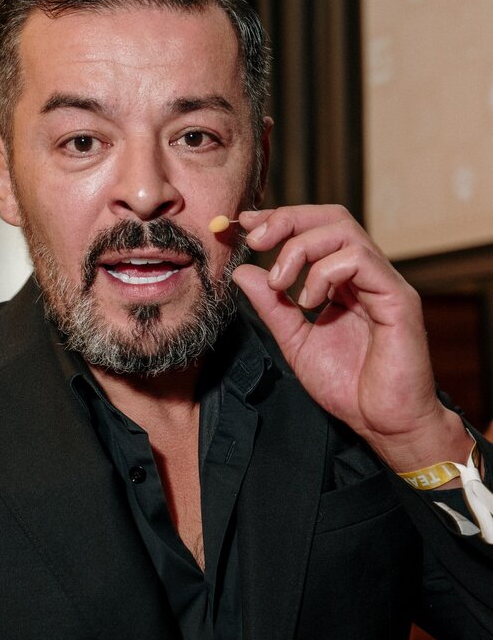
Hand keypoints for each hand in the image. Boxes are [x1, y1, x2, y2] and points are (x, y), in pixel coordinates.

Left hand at [232, 205, 469, 470]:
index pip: (314, 229)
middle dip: (287, 220)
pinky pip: (360, 260)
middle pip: (331, 216)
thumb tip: (243, 271)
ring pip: (344, 231)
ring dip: (299, 248)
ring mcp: (384, 282)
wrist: (383, 423)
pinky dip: (324, 272)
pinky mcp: (397, 298)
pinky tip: (309, 302)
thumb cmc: (349, 387)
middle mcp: (367, 274)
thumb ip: (272, 307)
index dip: (279, 220)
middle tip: (254, 239)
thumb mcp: (295, 342)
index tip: (244, 225)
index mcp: (345, 281)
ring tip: (280, 283)